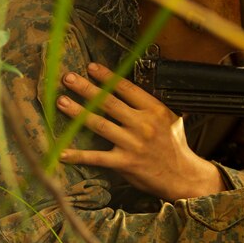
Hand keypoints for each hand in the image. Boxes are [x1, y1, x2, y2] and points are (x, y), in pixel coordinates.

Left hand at [56, 62, 223, 200]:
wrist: (182, 175)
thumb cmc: (175, 145)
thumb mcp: (171, 118)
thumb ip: (151, 106)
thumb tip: (130, 91)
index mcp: (154, 110)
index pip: (127, 88)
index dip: (108, 77)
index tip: (91, 67)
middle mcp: (142, 125)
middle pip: (108, 102)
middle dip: (86, 88)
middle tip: (68, 78)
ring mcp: (132, 144)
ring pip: (99, 124)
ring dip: (77, 113)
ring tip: (61, 102)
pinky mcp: (124, 163)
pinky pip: (97, 157)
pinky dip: (79, 155)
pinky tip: (62, 152)